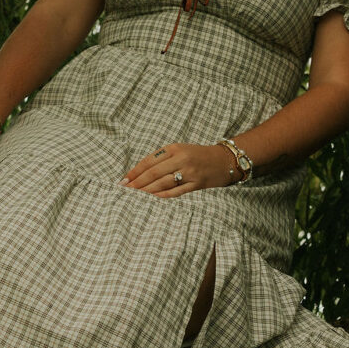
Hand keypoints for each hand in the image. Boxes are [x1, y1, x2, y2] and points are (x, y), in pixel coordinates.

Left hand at [121, 142, 238, 197]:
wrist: (224, 160)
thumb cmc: (197, 155)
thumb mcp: (179, 150)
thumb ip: (162, 158)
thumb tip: (139, 172)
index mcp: (174, 148)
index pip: (149, 161)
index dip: (135, 171)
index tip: (124, 180)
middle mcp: (181, 159)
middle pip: (154, 172)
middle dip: (137, 182)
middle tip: (125, 190)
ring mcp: (189, 172)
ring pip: (163, 183)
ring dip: (147, 191)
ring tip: (135, 196)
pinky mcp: (197, 184)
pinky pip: (177, 191)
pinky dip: (164, 195)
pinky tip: (153, 199)